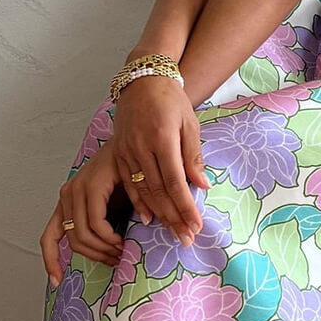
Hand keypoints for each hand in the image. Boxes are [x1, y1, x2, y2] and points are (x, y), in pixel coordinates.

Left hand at [39, 153, 124, 288]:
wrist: (141, 151)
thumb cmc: (130, 181)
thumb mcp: (116, 211)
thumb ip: (107, 229)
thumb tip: (109, 258)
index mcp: (68, 203)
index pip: (50, 238)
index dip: (51, 261)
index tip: (57, 282)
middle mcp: (67, 195)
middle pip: (74, 242)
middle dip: (96, 257)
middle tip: (117, 260)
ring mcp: (77, 189)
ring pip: (83, 236)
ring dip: (104, 249)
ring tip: (122, 250)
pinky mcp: (91, 185)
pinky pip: (95, 223)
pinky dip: (109, 237)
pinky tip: (122, 239)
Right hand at [106, 74, 210, 243]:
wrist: (142, 82)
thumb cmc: (171, 101)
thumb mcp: (189, 124)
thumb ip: (193, 156)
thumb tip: (202, 186)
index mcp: (162, 138)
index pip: (175, 181)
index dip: (185, 206)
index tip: (196, 225)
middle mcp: (141, 147)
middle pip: (158, 191)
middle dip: (174, 218)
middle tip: (186, 238)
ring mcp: (127, 152)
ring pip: (143, 191)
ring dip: (159, 215)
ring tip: (172, 233)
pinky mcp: (118, 154)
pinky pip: (129, 184)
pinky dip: (139, 203)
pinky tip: (149, 218)